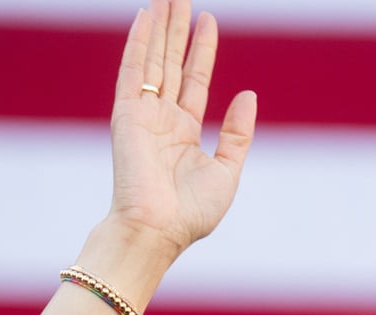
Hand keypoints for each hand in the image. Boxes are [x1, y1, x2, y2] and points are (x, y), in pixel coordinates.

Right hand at [105, 1, 256, 267]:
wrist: (156, 232)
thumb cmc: (190, 215)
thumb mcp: (226, 172)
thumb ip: (237, 134)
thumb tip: (248, 93)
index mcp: (184, 134)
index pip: (194, 81)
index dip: (202, 50)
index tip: (208, 20)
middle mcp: (162, 121)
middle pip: (171, 64)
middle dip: (177, 30)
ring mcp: (143, 116)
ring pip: (153, 60)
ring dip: (160, 28)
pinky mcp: (127, 115)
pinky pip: (133, 71)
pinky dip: (138, 43)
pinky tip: (145, 16)